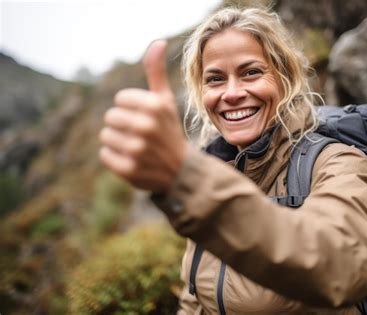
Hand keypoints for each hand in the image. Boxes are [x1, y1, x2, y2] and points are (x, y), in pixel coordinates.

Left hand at [99, 40, 187, 192]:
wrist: (181, 170)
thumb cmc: (169, 131)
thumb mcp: (166, 101)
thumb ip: (156, 72)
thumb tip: (158, 41)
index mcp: (154, 106)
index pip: (119, 100)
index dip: (131, 109)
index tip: (146, 120)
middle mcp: (146, 126)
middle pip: (110, 117)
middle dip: (123, 126)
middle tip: (141, 136)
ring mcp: (137, 149)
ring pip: (105, 136)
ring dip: (118, 142)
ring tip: (137, 148)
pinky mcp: (129, 169)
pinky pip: (105, 156)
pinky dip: (116, 158)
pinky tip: (133, 160)